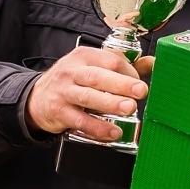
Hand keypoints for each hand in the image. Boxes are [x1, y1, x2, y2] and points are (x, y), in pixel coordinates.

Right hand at [25, 47, 146, 139]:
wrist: (36, 98)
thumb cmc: (72, 82)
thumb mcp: (93, 68)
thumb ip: (122, 66)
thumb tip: (153, 63)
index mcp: (84, 56)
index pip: (110, 60)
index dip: (129, 71)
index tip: (140, 83)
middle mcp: (72, 71)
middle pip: (99, 76)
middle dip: (121, 84)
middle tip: (140, 91)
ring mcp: (64, 92)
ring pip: (89, 96)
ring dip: (110, 103)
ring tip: (130, 109)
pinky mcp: (59, 112)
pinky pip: (80, 120)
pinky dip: (98, 127)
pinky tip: (114, 131)